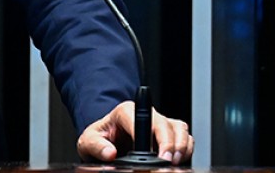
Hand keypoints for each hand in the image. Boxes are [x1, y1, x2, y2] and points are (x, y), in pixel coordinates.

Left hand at [77, 100, 193, 164]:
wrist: (106, 140)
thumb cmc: (99, 137)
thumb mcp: (88, 141)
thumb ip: (97, 146)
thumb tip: (110, 153)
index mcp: (126, 112)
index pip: (144, 120)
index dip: (153, 138)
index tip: (158, 155)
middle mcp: (145, 115)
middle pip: (166, 124)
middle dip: (171, 144)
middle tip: (169, 162)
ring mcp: (159, 123)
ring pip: (179, 129)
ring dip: (181, 146)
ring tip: (175, 162)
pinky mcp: (169, 134)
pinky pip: (185, 138)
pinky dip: (186, 149)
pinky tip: (179, 160)